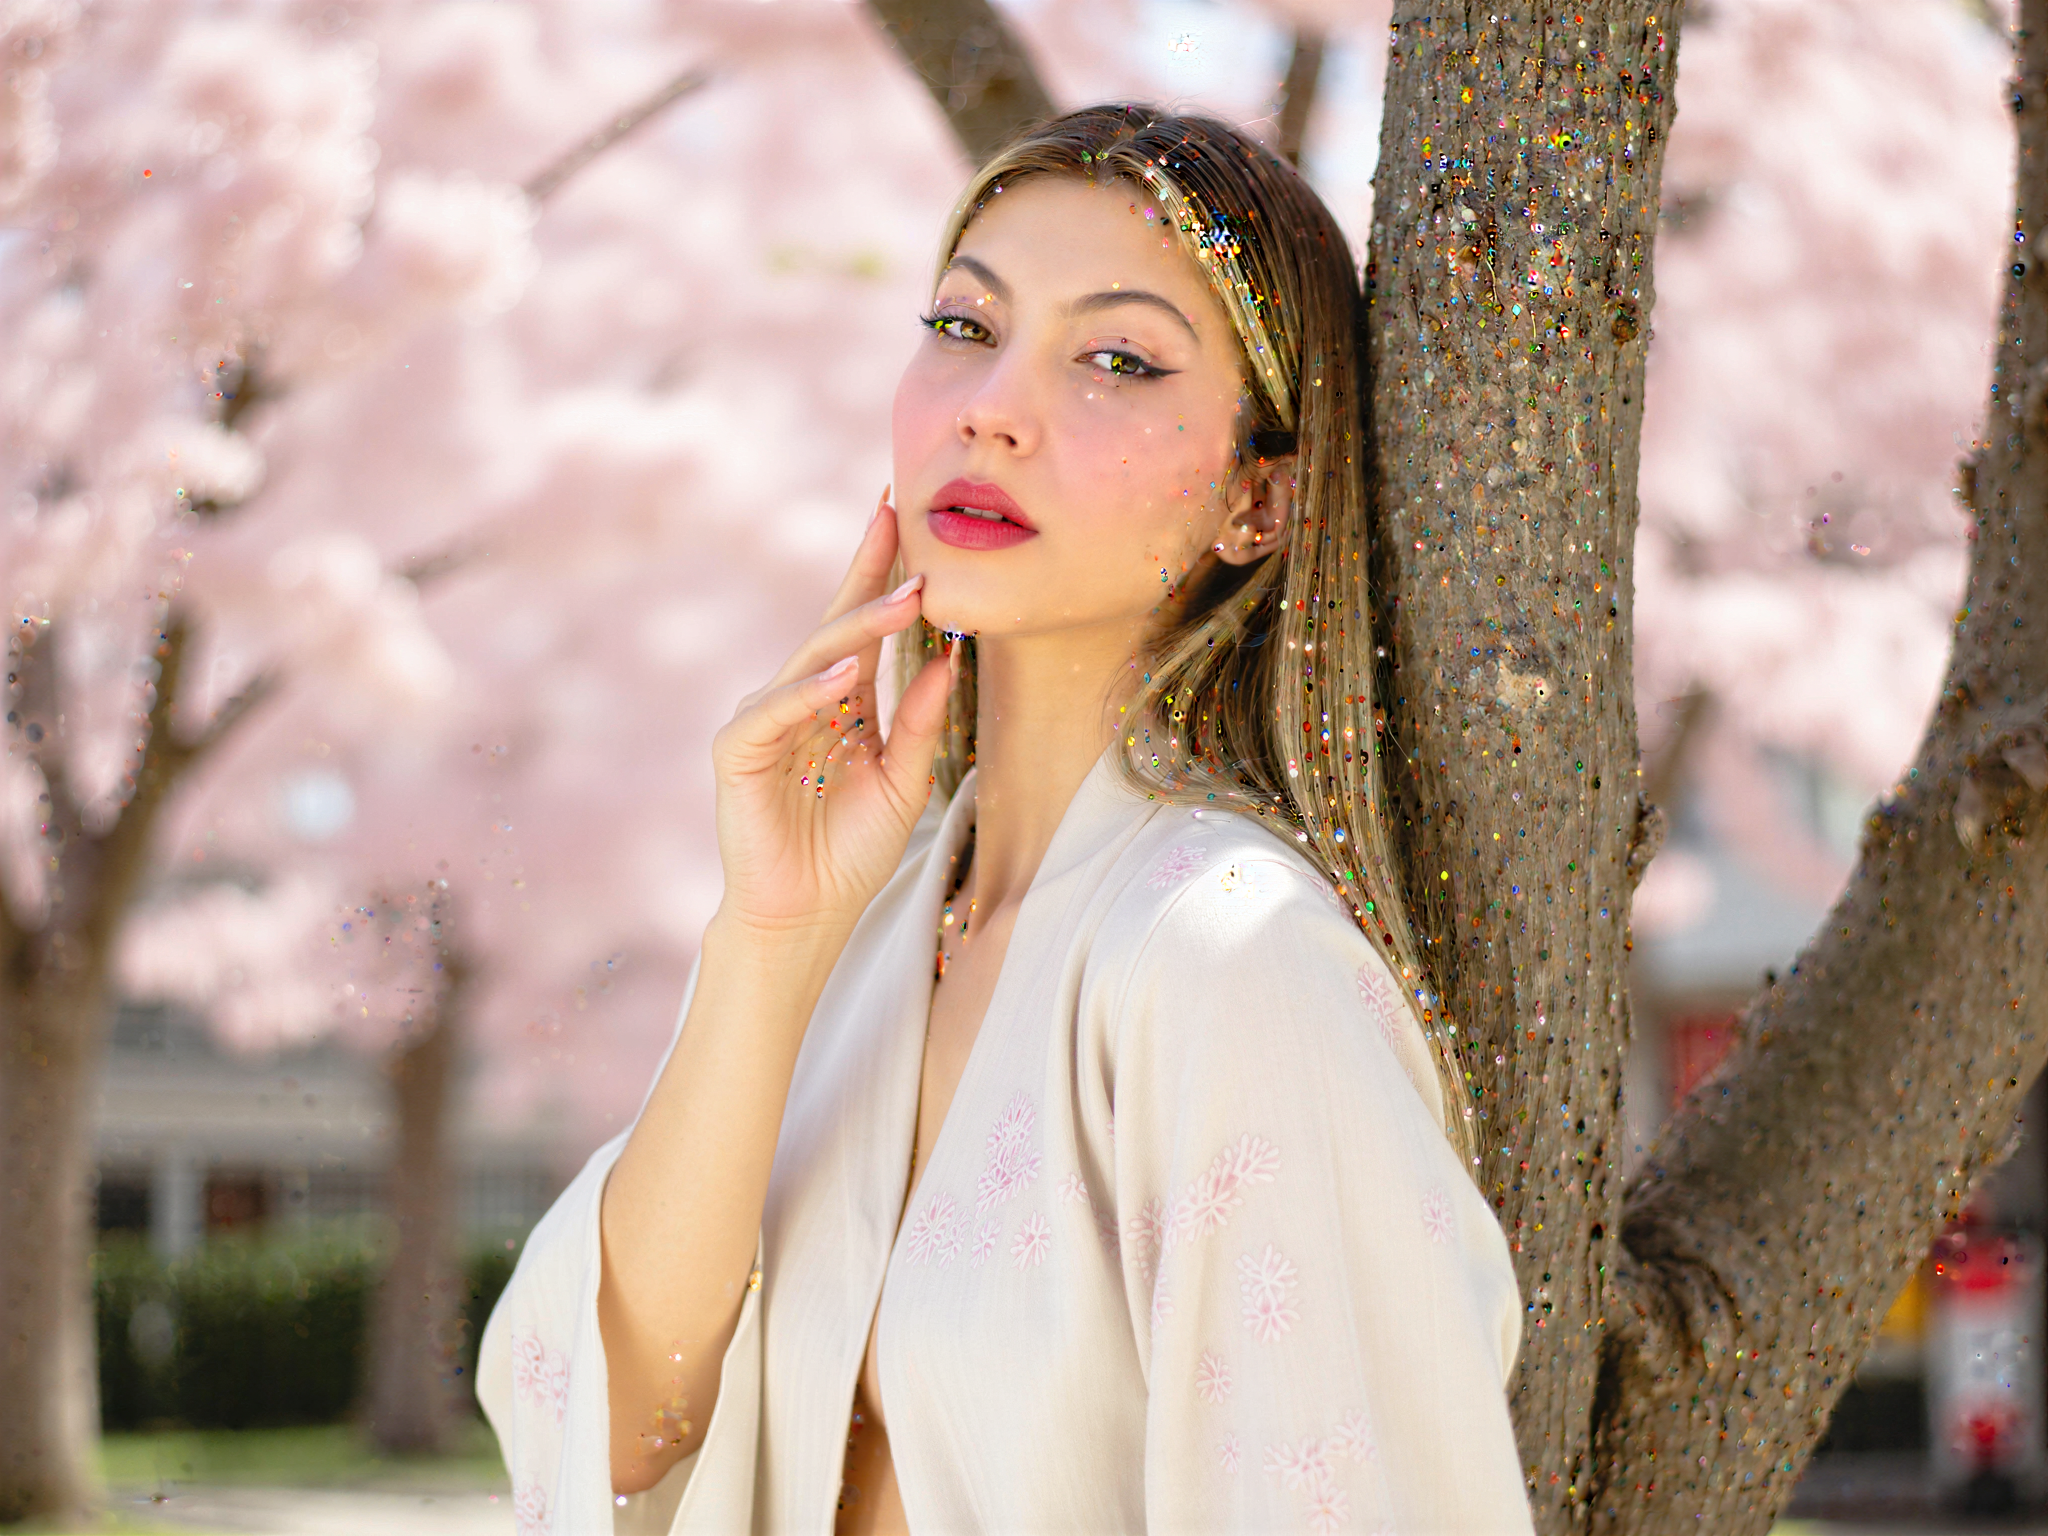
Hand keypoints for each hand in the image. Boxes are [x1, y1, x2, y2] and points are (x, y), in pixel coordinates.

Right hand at [708, 490, 953, 937]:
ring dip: (858, 628)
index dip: (880, 572)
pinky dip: (809, 692)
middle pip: (836, 624)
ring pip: (812, 659)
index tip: (903, 512)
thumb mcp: (905, 779)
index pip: (863, 625)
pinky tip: (845, 674)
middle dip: (871, 575)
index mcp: (841, 699)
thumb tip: (952, 657)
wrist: (808, 914)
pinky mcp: (737, 751)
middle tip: (904, 524)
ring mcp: (766, 719)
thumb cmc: (852, 851)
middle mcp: (800, 698)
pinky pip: (775, 711)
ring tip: (905, 599)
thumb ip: (923, 721)